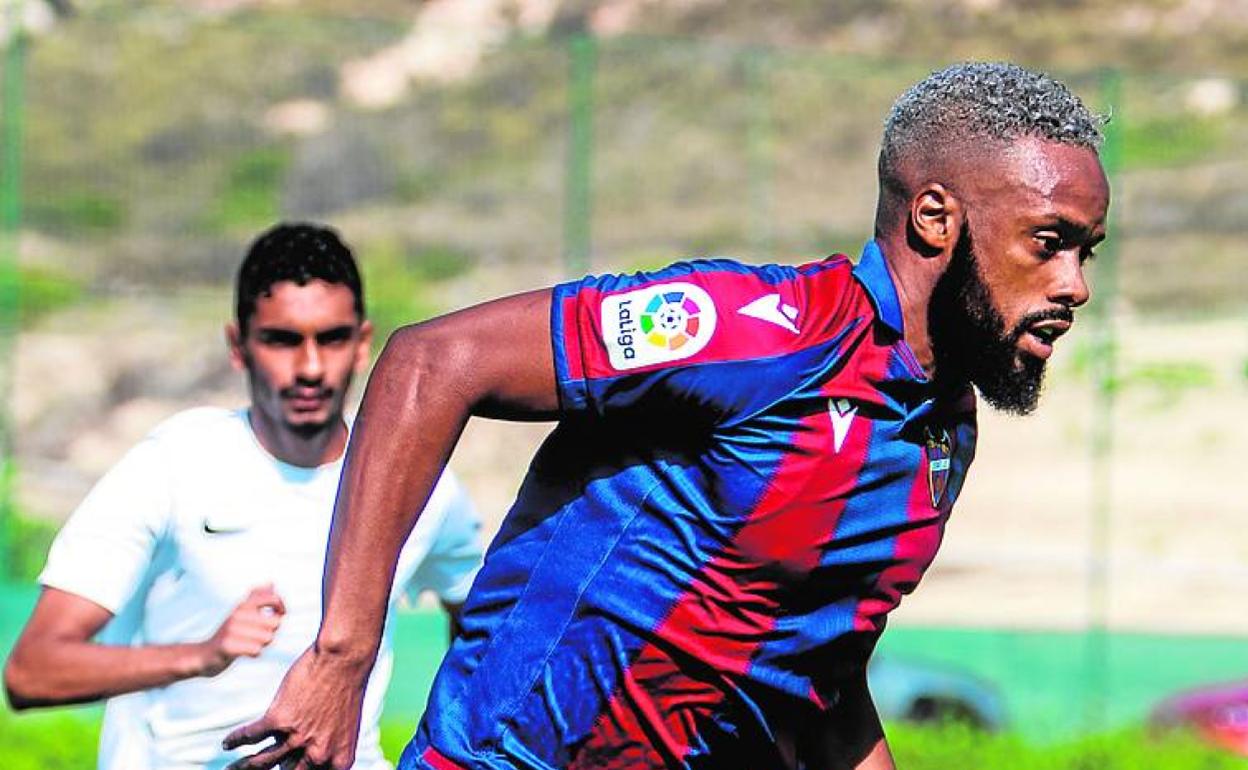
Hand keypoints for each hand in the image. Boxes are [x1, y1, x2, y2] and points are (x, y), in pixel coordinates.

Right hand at [198, 584, 285, 676]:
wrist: (204, 654)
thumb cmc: (229, 633)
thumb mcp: (241, 613)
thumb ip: (256, 598)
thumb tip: (271, 584)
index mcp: (242, 605)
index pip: (272, 598)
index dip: (281, 606)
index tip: (280, 614)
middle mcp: (237, 614)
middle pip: (275, 622)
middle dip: (272, 631)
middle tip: (260, 636)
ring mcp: (231, 630)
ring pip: (267, 637)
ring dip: (263, 644)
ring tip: (251, 644)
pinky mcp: (227, 646)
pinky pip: (256, 650)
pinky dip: (254, 653)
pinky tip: (246, 652)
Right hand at [222, 644, 370, 769]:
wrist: (344, 658)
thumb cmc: (346, 688)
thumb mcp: (343, 727)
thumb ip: (324, 747)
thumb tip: (299, 757)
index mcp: (338, 760)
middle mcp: (318, 755)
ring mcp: (298, 739)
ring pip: (260, 763)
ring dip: (242, 767)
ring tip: (229, 769)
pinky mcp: (280, 719)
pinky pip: (251, 736)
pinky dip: (236, 740)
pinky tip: (227, 743)